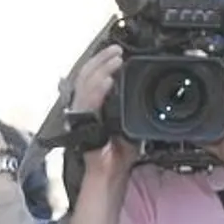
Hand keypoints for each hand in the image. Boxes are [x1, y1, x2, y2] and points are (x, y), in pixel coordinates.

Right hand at [68, 47, 137, 179]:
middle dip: (102, 59)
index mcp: (93, 105)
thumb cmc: (118, 155)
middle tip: (117, 49)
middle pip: (87, 74)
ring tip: (115, 59)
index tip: (116, 51)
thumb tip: (142, 93)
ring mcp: (82, 115)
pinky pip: (88, 103)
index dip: (101, 61)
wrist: (110, 174)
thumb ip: (132, 108)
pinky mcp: (84, 125)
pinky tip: (108, 80)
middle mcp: (83, 107)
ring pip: (86, 83)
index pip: (92, 76)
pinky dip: (98, 90)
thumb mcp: (130, 124)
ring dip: (101, 68)